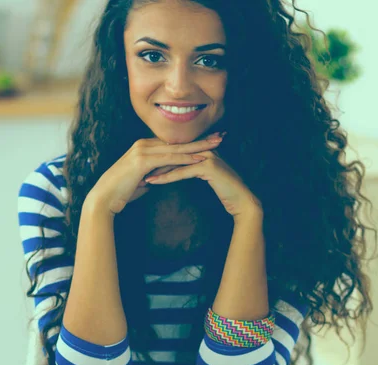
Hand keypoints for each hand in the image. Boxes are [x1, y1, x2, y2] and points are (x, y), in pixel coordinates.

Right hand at [85, 134, 223, 214]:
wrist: (103, 198)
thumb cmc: (119, 193)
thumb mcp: (140, 181)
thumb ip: (151, 176)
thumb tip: (159, 179)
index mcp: (143, 147)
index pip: (172, 143)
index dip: (192, 142)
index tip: (209, 141)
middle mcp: (143, 144)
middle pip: (177, 141)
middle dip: (200, 139)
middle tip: (220, 136)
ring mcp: (142, 150)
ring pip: (176, 148)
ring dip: (197, 147)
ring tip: (216, 146)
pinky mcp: (142, 160)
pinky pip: (168, 159)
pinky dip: (185, 159)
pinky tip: (199, 160)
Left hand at [145, 143, 262, 219]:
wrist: (242, 201)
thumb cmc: (224, 191)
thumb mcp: (204, 177)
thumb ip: (190, 169)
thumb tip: (172, 169)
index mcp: (200, 149)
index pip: (174, 152)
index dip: (157, 159)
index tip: (140, 167)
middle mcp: (203, 149)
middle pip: (172, 154)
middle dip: (153, 163)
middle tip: (135, 170)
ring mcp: (207, 156)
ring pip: (175, 161)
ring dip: (157, 170)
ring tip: (140, 177)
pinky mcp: (209, 167)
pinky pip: (182, 172)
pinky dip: (167, 177)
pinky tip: (154, 182)